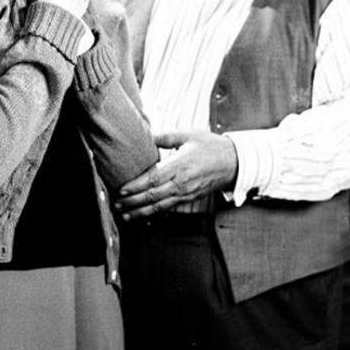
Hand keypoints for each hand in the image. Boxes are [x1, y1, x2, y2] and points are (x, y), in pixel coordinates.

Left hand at [114, 131, 237, 219]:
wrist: (234, 163)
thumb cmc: (210, 146)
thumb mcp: (188, 135)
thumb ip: (165, 137)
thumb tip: (145, 135)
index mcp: (180, 165)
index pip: (154, 178)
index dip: (136, 186)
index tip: (122, 189)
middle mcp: (182, 182)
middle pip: (153, 195)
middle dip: (132, 202)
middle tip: (116, 204)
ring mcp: (185, 193)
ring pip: (159, 206)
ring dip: (139, 212)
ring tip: (124, 214)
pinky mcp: (189, 199)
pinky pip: (168, 208)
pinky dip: (153, 213)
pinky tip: (141, 215)